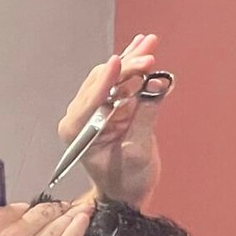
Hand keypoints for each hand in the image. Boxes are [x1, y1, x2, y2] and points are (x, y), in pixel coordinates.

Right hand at [0, 195, 93, 235]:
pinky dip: (78, 231)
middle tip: (67, 209)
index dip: (29, 213)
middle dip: (56, 209)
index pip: (20, 208)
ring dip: (73, 215)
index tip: (35, 216)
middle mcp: (13, 231)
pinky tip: (85, 222)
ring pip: (59, 226)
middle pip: (44, 213)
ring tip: (84, 209)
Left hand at [60, 32, 171, 207]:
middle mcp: (80, 116)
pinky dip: (134, 67)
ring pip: (112, 77)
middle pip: (103, 81)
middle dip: (127, 66)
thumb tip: (159, 82)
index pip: (91, 99)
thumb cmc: (126, 181)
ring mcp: (95, 109)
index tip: (118, 61)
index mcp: (76, 131)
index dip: (107, 79)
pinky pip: (121, 82)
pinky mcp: (111, 106)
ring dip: (132, 60)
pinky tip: (144, 47)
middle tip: (149, 55)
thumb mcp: (138, 150)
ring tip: (150, 42)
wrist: (126, 194)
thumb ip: (146, 115)